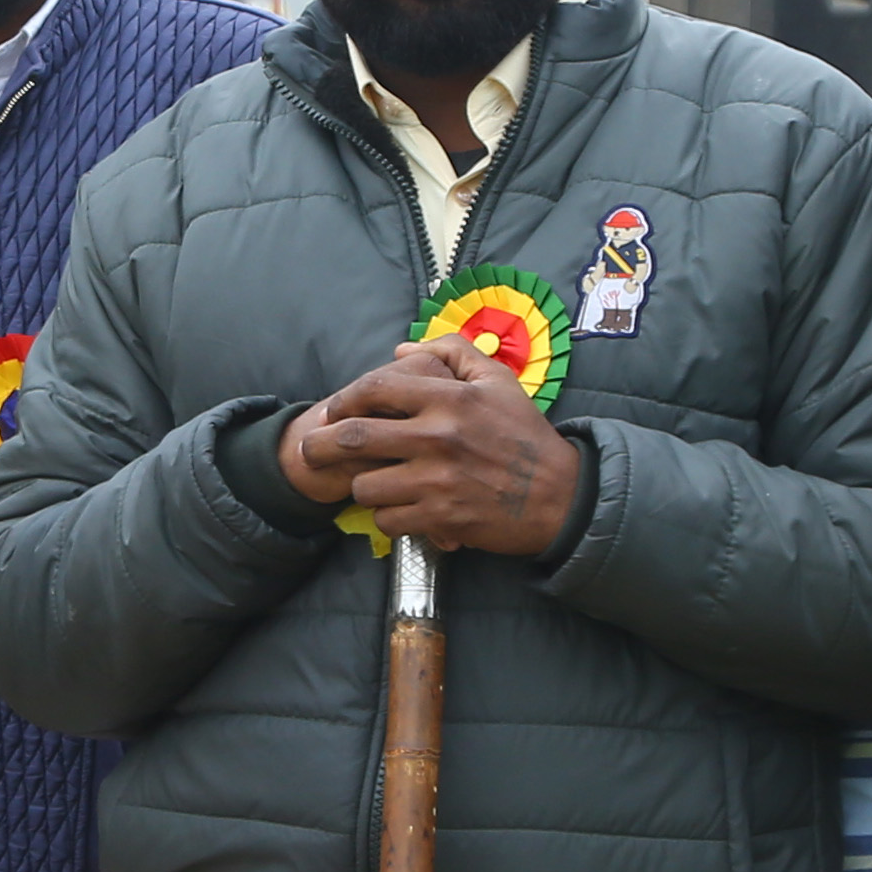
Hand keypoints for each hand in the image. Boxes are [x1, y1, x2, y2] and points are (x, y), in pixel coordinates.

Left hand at [287, 338, 583, 556]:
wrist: (560, 496)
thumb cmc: (525, 436)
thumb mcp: (498, 381)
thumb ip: (452, 353)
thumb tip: (402, 351)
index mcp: (449, 398)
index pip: (375, 388)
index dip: (344, 399)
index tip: (335, 411)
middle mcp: (438, 437)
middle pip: (354, 438)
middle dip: (321, 445)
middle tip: (311, 451)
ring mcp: (437, 481)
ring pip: (366, 485)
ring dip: (362, 487)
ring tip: (370, 484)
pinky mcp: (440, 518)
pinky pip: (388, 520)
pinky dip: (388, 517)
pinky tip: (399, 509)